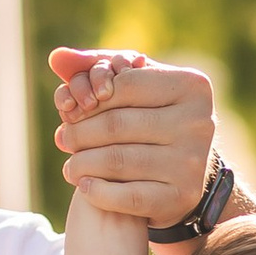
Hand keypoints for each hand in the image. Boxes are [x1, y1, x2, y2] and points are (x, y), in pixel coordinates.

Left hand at [51, 47, 216, 229]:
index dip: (89, 97)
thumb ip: (98, 67)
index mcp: (191, 86)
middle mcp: (198, 122)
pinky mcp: (182, 197)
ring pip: (117, 160)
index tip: (69, 110)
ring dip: (81, 163)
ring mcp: (192, 162)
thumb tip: (57, 57)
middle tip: (63, 139)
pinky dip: (98, 192)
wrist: (183, 173)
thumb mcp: (135, 86)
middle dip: (80, 132)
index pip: (124, 85)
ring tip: (70, 165)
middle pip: (117, 124)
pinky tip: (85, 185)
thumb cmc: (152, 119)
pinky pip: (127, 197)